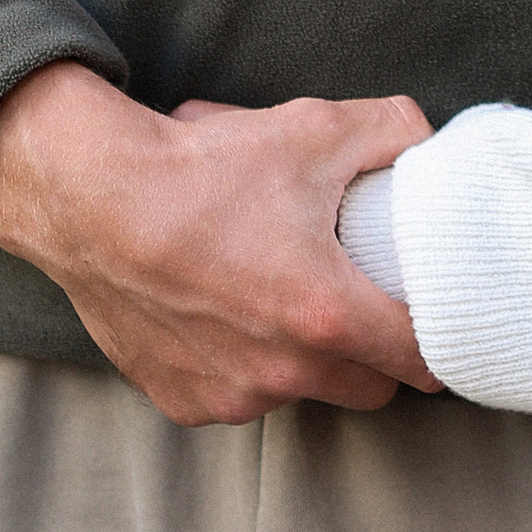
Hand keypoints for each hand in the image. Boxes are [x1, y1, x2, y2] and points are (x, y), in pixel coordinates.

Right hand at [0, 61, 439, 424]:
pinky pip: (241, 396)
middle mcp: (283, 371)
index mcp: (326, 314)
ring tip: (282, 295)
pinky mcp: (185, 403)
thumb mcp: (314, 128)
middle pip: (371, 388)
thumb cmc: (203, 167)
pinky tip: (228, 314)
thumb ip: (394, 130)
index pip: (422, 359)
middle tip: (363, 300)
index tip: (438, 317)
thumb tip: (429, 144)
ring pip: (304, 392)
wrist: (90, 199)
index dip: (441, 337)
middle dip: (377, 353)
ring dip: (308, 359)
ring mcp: (232, 395)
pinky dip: (246, 367)